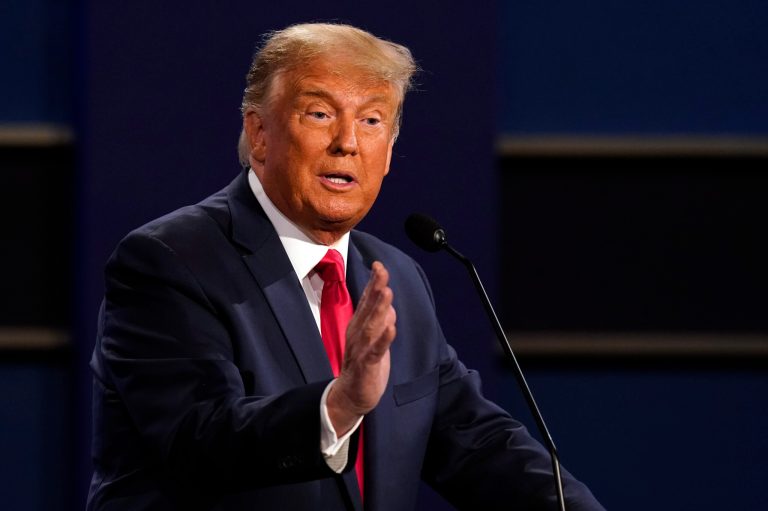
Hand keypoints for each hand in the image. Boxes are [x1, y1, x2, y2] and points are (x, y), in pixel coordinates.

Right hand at [326, 261, 396, 435]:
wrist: (351, 395)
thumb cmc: (364, 364)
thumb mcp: (372, 338)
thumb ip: (379, 320)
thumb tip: (389, 304)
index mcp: (359, 326)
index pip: (366, 300)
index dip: (372, 283)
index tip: (378, 264)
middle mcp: (358, 334)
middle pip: (367, 309)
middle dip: (375, 289)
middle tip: (381, 270)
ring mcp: (362, 349)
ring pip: (371, 326)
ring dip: (378, 309)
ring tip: (386, 292)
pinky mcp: (368, 366)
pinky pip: (376, 351)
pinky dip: (384, 340)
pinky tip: (391, 328)